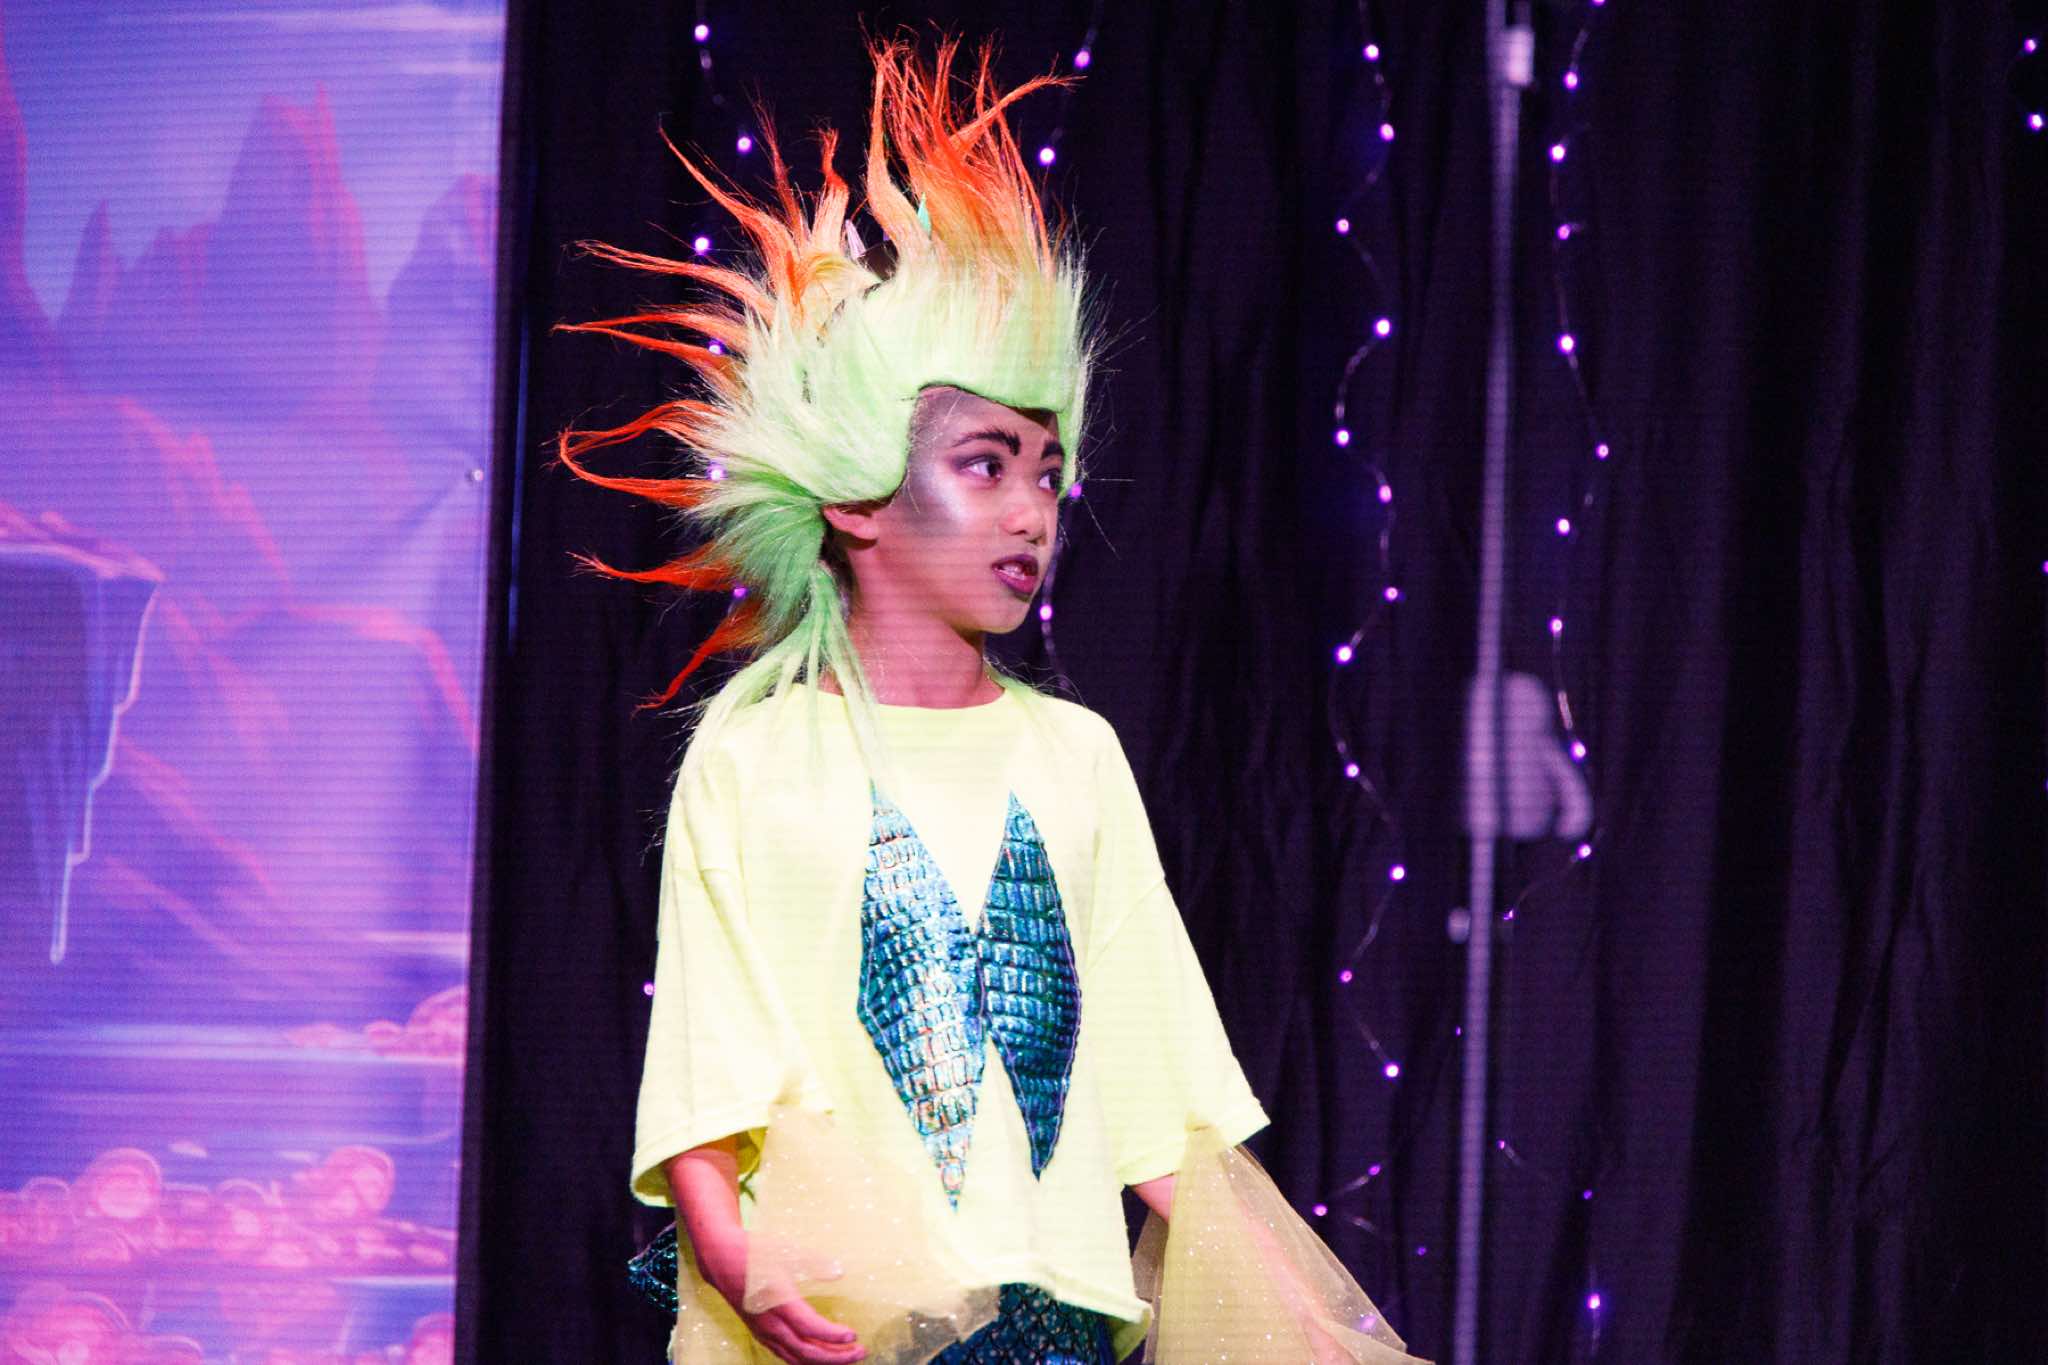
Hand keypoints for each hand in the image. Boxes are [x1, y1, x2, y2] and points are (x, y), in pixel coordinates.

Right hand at [693, 1223, 866, 1363]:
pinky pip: (786, 1356)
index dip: (832, 1335)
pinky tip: (822, 1356)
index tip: (854, 1335)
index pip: (808, 1328)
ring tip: (848, 1356)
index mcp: (777, 1302)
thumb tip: (839, 1272)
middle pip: (806, 1351)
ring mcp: (764, 1332)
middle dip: (836, 1356)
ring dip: (824, 1361)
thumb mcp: (786, 1251)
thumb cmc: (755, 1252)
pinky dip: (807, 1360)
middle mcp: (770, 1323)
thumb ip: (814, 1263)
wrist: (721, 1260)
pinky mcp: (761, 1333)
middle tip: (861, 1351)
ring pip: (796, 1358)